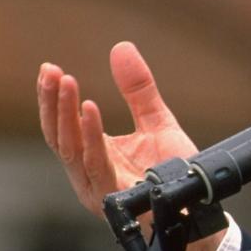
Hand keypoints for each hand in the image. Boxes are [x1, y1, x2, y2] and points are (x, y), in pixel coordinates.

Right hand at [38, 42, 224, 250]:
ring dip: (65, 114)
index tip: (50, 69)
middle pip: (58, 136)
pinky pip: (97, 164)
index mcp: (93, 156)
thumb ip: (138, 89)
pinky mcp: (115, 197)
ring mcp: (99, 188)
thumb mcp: (156, 120)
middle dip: (51, 102)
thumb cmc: (175, 170)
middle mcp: (89, 174)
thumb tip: (121, 47)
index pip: (61, 126)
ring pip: (70, 149)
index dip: (52, 99)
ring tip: (67, 83)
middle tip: (50, 71)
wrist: (200, 202)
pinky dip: (90, 136)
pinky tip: (89, 109)